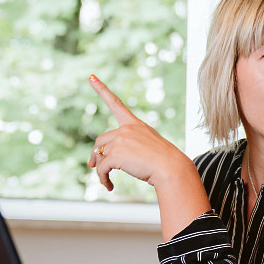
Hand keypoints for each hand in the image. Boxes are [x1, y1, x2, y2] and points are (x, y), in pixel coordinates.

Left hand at [87, 74, 191, 191]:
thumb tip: (103, 161)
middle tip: (93, 166)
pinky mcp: (116, 154)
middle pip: (101, 140)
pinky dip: (102, 178)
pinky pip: (101, 168)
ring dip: (99, 169)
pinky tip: (109, 186)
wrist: (171, 169)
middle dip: (96, 154)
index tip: (92, 77)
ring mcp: (121, 140)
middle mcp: (126, 129)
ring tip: (107, 181)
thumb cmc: (164, 162)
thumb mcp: (147, 149)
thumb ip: (126, 149)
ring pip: (100, 155)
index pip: (116, 104)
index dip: (102, 89)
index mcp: (135, 124)